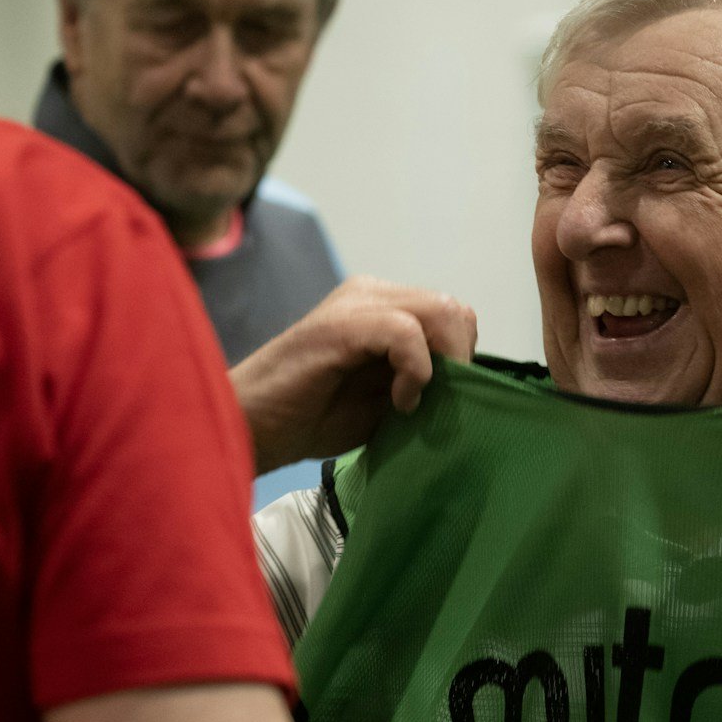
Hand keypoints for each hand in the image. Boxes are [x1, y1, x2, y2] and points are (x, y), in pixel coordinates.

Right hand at [229, 278, 477, 472]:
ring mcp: (355, 303)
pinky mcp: (340, 323)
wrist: (252, 428)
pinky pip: (405, 330)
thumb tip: (468, 387)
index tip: (443, 399)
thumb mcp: (383, 399)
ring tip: (411, 400)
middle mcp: (372, 293)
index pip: (453, 315)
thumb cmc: (311, 417)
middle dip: (459, 359)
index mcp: (383, 306)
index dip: (461, 358)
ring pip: (439, 311)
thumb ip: (421, 381)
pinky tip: (399, 400)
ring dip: (441, 362)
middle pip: (453, 309)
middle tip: (434, 401)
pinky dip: (416, 368)